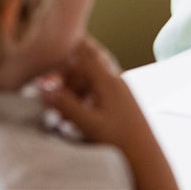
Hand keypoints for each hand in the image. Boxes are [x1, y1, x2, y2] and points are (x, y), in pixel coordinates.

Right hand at [38, 37, 175, 189]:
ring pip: (91, 77)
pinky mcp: (119, 102)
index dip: (70, 41)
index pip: (87, 51)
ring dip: (73, 84)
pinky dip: (81, 96)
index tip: (55, 34)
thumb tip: (43, 88)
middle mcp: (115, 80)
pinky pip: (96, 90)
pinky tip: (72, 113)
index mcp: (109, 81)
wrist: (146, 157)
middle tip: (45, 78)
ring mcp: (118, 90)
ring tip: (56, 99)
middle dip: (66, 69)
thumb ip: (66, 104)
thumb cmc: (121, 140)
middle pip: (87, 63)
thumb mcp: (89, 123)